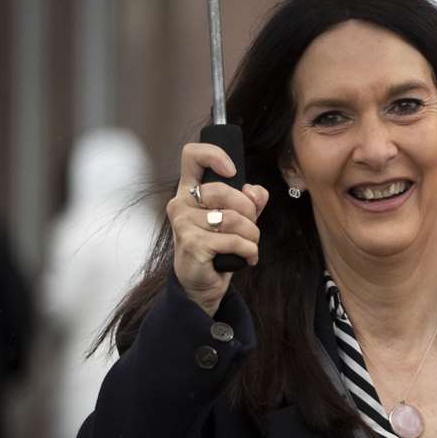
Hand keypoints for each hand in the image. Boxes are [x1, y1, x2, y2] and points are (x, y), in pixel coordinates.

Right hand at [166, 143, 268, 317]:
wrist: (202, 282)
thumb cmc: (218, 246)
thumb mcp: (238, 219)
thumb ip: (250, 201)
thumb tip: (255, 191)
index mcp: (190, 190)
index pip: (192, 155)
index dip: (214, 155)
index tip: (232, 171)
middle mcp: (181, 203)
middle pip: (225, 191)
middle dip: (249, 211)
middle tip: (250, 226)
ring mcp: (183, 223)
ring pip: (233, 218)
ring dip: (252, 235)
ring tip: (249, 245)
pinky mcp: (192, 243)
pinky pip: (234, 240)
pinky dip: (249, 250)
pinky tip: (247, 258)